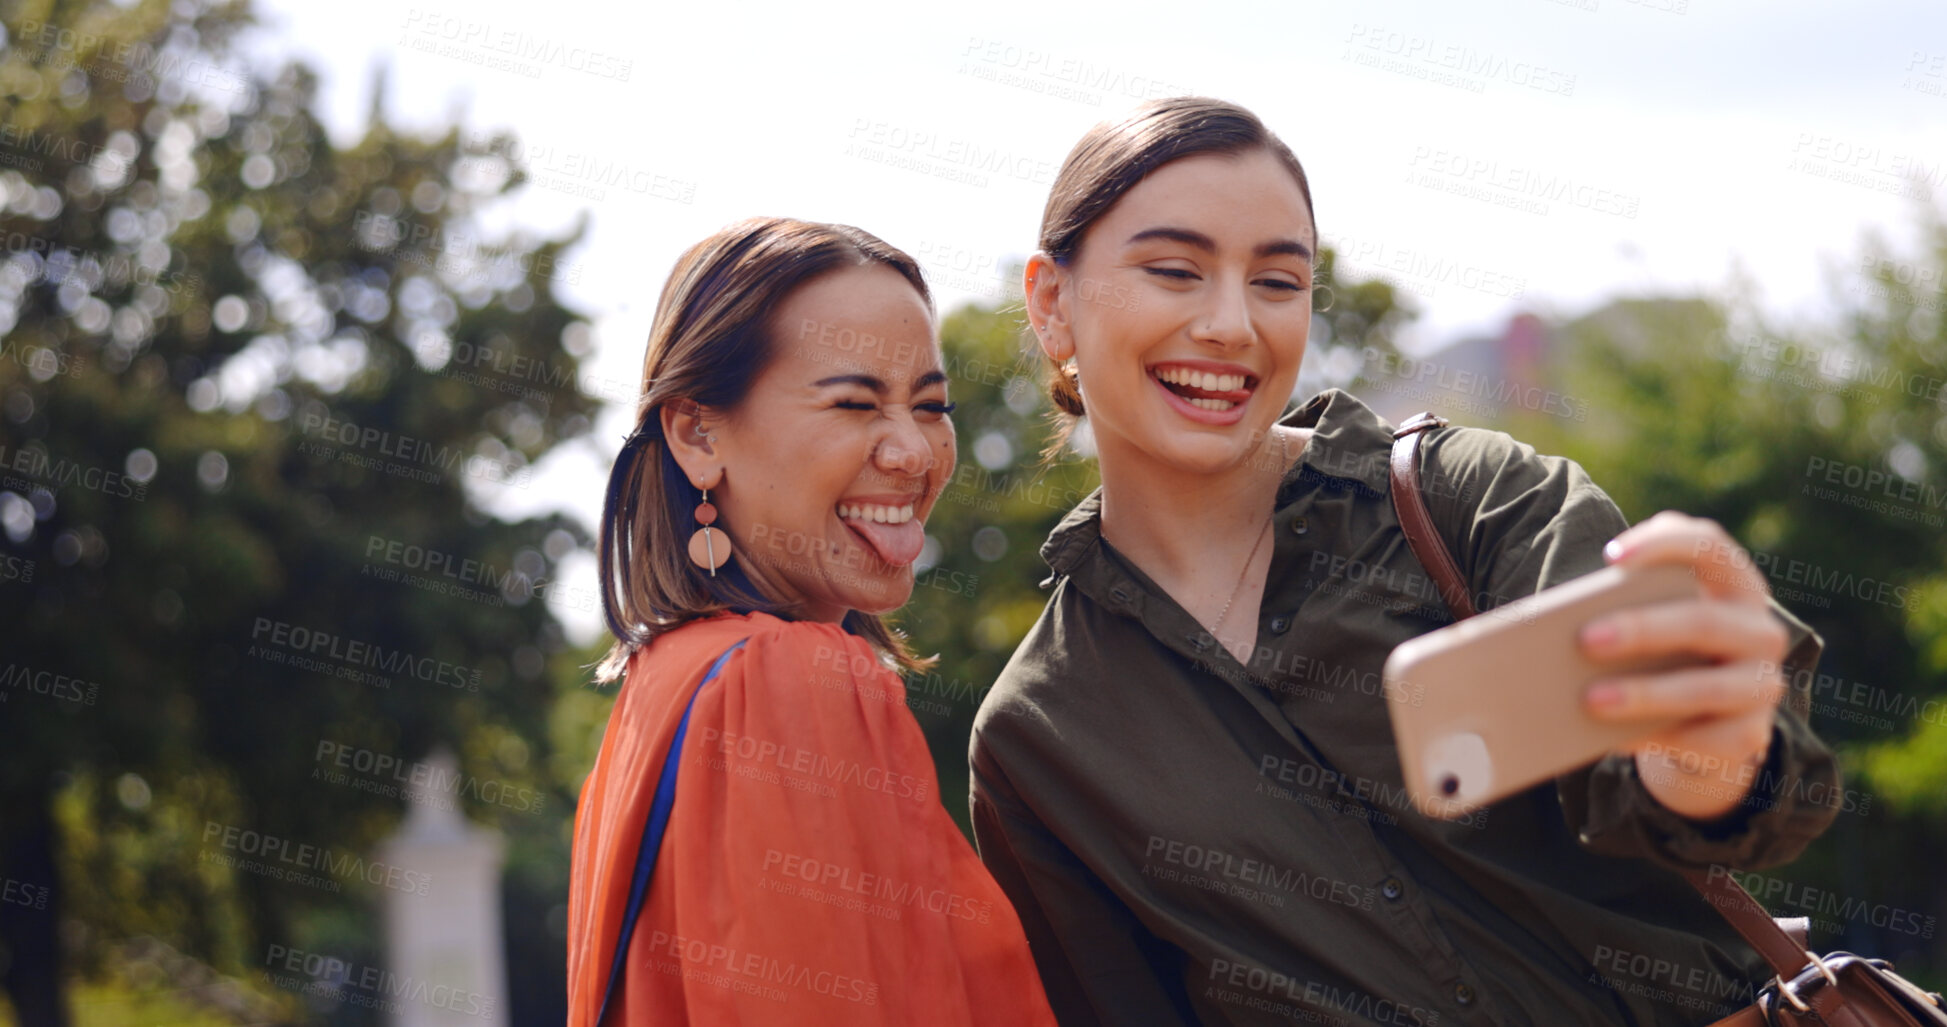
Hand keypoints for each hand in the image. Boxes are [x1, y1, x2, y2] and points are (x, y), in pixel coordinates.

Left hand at [1579, 511, 1789, 821]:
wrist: (1699, 717)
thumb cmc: (1660, 649)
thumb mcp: (1648, 615)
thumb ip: (1619, 601)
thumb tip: (1550, 621)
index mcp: (1734, 583)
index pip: (1709, 545)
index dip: (1664, 545)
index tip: (1610, 556)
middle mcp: (1759, 630)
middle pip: (1703, 621)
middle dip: (1642, 629)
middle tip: (1584, 639)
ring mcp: (1762, 684)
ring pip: (1707, 688)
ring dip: (1645, 694)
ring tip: (1590, 699)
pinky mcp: (1750, 733)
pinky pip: (1705, 740)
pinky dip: (1656, 738)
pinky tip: (1613, 739)